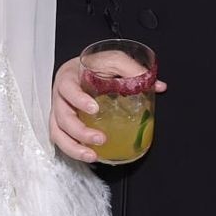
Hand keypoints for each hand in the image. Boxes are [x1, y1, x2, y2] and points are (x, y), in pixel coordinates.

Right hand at [48, 54, 165, 161]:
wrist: (82, 68)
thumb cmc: (95, 64)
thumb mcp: (114, 60)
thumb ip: (133, 70)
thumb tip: (159, 86)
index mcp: (68, 77)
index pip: (67, 89)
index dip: (78, 100)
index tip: (95, 108)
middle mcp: (60, 96)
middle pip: (61, 116)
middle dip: (80, 131)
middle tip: (100, 139)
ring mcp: (59, 111)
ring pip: (57, 132)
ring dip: (73, 147)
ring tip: (92, 155)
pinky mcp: (62, 124)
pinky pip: (62, 140)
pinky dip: (73, 150)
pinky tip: (89, 155)